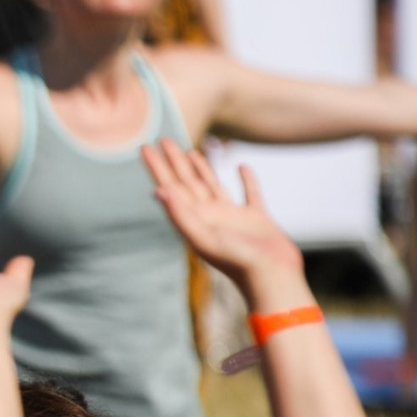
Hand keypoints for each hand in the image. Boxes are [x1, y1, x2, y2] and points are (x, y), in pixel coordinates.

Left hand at [140, 140, 307, 302]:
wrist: (271, 277)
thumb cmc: (237, 262)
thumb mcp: (203, 238)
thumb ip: (181, 215)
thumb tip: (157, 191)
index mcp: (194, 219)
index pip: (170, 186)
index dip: (157, 167)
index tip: (144, 146)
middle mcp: (209, 216)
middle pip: (187, 182)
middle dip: (174, 161)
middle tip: (162, 138)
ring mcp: (232, 217)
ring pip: (213, 185)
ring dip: (202, 167)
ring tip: (191, 150)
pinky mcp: (257, 218)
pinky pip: (249, 193)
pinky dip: (245, 180)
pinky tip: (241, 166)